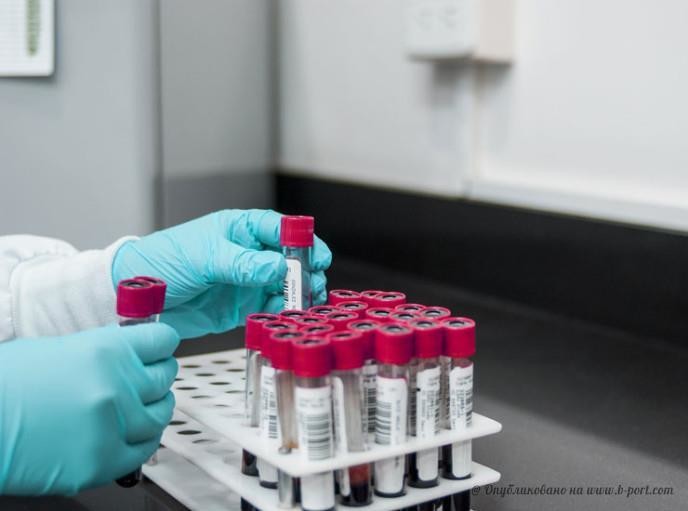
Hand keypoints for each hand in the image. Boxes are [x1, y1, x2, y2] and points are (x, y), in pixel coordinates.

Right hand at [0, 323, 178, 494]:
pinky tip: (133, 434)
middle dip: (157, 375)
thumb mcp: (61, 350)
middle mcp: (118, 385)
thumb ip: (104, 352)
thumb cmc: (8, 385)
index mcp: (107, 350)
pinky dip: (142, 440)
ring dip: (155, 408)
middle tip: (148, 378)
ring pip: (161, 414)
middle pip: (165, 376)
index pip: (163, 341)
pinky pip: (144, 449)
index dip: (161, 345)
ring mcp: (114, 425)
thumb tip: (131, 355)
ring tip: (143, 407)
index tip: (159, 350)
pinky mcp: (103, 461)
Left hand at [112, 209, 331, 338]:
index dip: (302, 241)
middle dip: (304, 272)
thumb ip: (243, 264)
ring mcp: (245, 281)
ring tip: (302, 305)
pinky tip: (283, 316)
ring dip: (295, 295)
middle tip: (313, 286)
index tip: (317, 255)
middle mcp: (247, 254)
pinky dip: (279, 312)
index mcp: (239, 230)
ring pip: (282, 286)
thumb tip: (279, 266)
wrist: (136, 296)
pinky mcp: (240, 307)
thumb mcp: (205, 258)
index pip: (280, 229)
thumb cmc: (163, 261)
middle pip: (288, 260)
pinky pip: (268, 308)